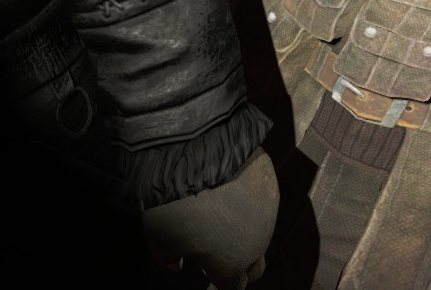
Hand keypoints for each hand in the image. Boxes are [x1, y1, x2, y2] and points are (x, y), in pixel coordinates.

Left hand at [142, 147, 278, 289]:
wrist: (198, 154)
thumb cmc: (175, 205)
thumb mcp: (159, 238)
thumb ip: (168, 259)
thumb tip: (177, 265)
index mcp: (232, 263)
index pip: (233, 287)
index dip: (220, 284)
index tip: (208, 277)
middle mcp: (258, 243)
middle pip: (255, 268)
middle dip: (241, 268)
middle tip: (219, 256)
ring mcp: (269, 213)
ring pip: (262, 235)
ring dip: (246, 235)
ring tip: (222, 220)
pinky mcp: (272, 186)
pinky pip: (264, 205)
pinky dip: (250, 206)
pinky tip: (231, 193)